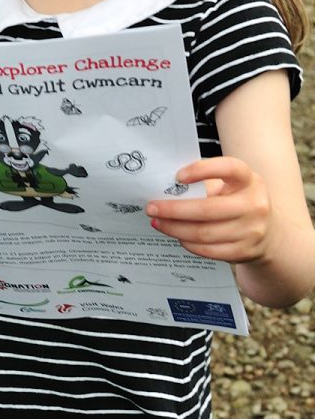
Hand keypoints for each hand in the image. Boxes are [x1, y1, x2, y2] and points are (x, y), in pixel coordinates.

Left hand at [147, 157, 269, 262]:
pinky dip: (187, 243)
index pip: (229, 168)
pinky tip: (177, 236)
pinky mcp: (245, 251)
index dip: (201, 170)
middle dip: (172, 209)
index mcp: (249, 181)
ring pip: (203, 232)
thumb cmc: (235, 201)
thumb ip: (202, 185)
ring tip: (158, 222)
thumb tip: (163, 190)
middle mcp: (255, 204)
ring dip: (174, 228)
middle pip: (207, 209)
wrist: (268, 232)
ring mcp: (252, 230)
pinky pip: (208, 250)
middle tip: (151, 208)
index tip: (177, 176)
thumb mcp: (227, 186)